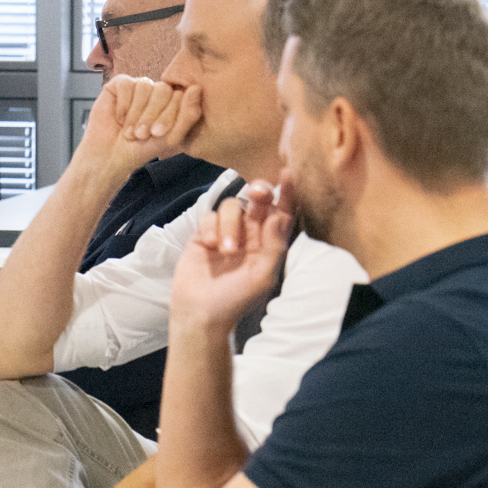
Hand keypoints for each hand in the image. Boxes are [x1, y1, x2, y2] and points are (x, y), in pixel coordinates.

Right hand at [73, 75, 202, 181]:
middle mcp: (156, 91)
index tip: (156, 134)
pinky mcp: (118, 85)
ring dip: (136, 113)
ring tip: (129, 131)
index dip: (168, 115)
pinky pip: (126, 84)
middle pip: (163, 89)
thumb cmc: (141, 149)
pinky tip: (119, 118)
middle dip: (151, 115)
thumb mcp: (170, 138)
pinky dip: (123, 105)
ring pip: (145, 86)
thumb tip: (197, 88)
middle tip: (142, 134)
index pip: (179, 96)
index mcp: (172, 102)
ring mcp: (138, 87)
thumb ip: (188, 115)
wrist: (110, 157)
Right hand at [170, 174, 294, 333]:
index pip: (280, 212)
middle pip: (255, 200)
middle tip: (257, 193)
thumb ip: (274, 246)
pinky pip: (208, 216)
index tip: (287, 175)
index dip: (286, 193)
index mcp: (268, 242)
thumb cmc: (235, 299)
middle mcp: (249, 233)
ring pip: (230, 207)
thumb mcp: (262, 276)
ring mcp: (225, 232)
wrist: (200, 312)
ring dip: (230, 225)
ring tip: (226, 250)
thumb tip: (279, 216)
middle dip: (258, 191)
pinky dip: (210, 228)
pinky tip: (210, 247)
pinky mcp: (203, 234)